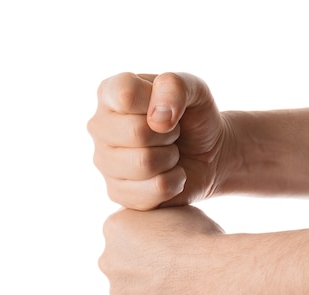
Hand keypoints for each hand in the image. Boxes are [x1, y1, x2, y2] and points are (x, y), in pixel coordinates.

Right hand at [87, 72, 231, 209]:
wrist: (208, 154)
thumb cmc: (194, 116)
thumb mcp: (195, 88)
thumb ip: (175, 87)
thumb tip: (157, 119)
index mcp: (110, 92)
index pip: (126, 94)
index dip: (157, 102)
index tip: (167, 108)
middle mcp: (99, 126)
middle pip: (136, 133)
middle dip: (169, 134)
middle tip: (173, 133)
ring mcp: (104, 162)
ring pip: (144, 164)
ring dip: (171, 158)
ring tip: (171, 152)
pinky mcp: (117, 193)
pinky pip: (155, 191)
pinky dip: (175, 182)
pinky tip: (171, 174)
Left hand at [99, 205, 224, 294]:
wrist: (219, 277)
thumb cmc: (203, 238)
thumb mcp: (176, 209)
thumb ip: (154, 216)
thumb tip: (154, 224)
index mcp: (115, 228)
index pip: (128, 233)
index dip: (155, 238)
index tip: (175, 241)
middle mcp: (108, 262)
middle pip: (125, 265)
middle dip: (147, 266)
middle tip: (180, 267)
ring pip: (135, 294)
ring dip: (155, 292)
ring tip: (186, 288)